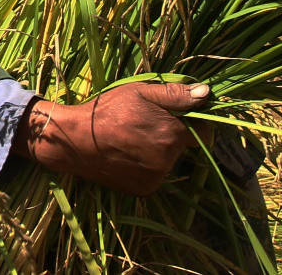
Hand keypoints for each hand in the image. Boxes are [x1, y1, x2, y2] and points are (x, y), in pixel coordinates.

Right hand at [15, 82, 210, 195]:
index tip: (178, 116)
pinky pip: (155, 174)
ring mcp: (156, 177)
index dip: (194, 122)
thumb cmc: (108, 110)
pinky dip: (147, 166)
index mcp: (172, 134)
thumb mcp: (141, 92)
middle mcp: (168, 160)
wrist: (75, 140)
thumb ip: (176, 95)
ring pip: (169, 161)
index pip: (204, 131)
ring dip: (159, 151)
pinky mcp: (144, 189)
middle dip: (172, 135)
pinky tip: (129, 154)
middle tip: (146, 124)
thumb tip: (207, 94)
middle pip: (183, 146)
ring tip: (133, 138)